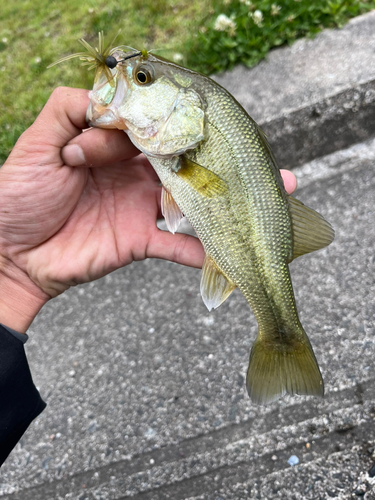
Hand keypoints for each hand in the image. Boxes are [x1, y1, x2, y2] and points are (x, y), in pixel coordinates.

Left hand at [0, 87, 296, 331]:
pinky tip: (228, 251)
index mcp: (114, 147)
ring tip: (265, 202)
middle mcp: (135, 174)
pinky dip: (200, 251)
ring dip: (225, 204)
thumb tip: (111, 97)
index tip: (211, 120)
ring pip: (189, 203)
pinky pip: (176, 246)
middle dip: (221, 161)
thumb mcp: (37, 143)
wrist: (11, 253)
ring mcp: (141, 209)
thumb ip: (70, 110)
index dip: (181, 123)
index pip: (156, 128)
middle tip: (257, 161)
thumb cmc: (18, 195)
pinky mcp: (140, 242)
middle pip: (184, 163)